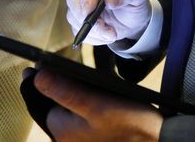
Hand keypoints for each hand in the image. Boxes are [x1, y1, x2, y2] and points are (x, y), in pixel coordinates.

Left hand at [28, 67, 162, 141]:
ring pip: (66, 105)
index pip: (37, 98)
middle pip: (51, 102)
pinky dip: (83, 99)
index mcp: (59, 130)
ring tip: (84, 81)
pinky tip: (96, 93)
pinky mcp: (90, 134)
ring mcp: (77, 136)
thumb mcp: (95, 103)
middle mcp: (64, 137)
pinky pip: (78, 112)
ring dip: (71, 90)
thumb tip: (37, 76)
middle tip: (66, 68)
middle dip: (58, 84)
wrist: (157, 139)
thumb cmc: (130, 123)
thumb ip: (65, 91)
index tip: (43, 60)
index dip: (40, 77)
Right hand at [66, 0, 151, 44]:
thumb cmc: (135, 1)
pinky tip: (105, 35)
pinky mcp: (77, 17)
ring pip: (73, 16)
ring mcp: (80, 1)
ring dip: (92, 30)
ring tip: (111, 33)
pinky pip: (76, 28)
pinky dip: (91, 36)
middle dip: (86, 17)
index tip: (89, 11)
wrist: (132, 18)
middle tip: (103, 29)